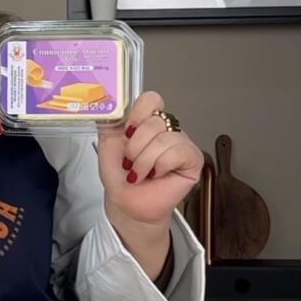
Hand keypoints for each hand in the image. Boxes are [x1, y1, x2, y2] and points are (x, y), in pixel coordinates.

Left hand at [97, 91, 203, 226]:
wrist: (125, 201)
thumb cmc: (119, 175)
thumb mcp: (107, 142)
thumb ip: (110, 120)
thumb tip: (110, 103)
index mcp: (147, 121)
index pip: (151, 99)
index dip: (137, 114)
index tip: (126, 132)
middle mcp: (166, 129)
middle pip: (155, 120)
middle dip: (135, 146)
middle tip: (130, 161)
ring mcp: (181, 143)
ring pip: (165, 138)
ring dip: (145, 159)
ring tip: (140, 172)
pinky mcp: (193, 160)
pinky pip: (178, 152)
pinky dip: (161, 165)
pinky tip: (156, 174)